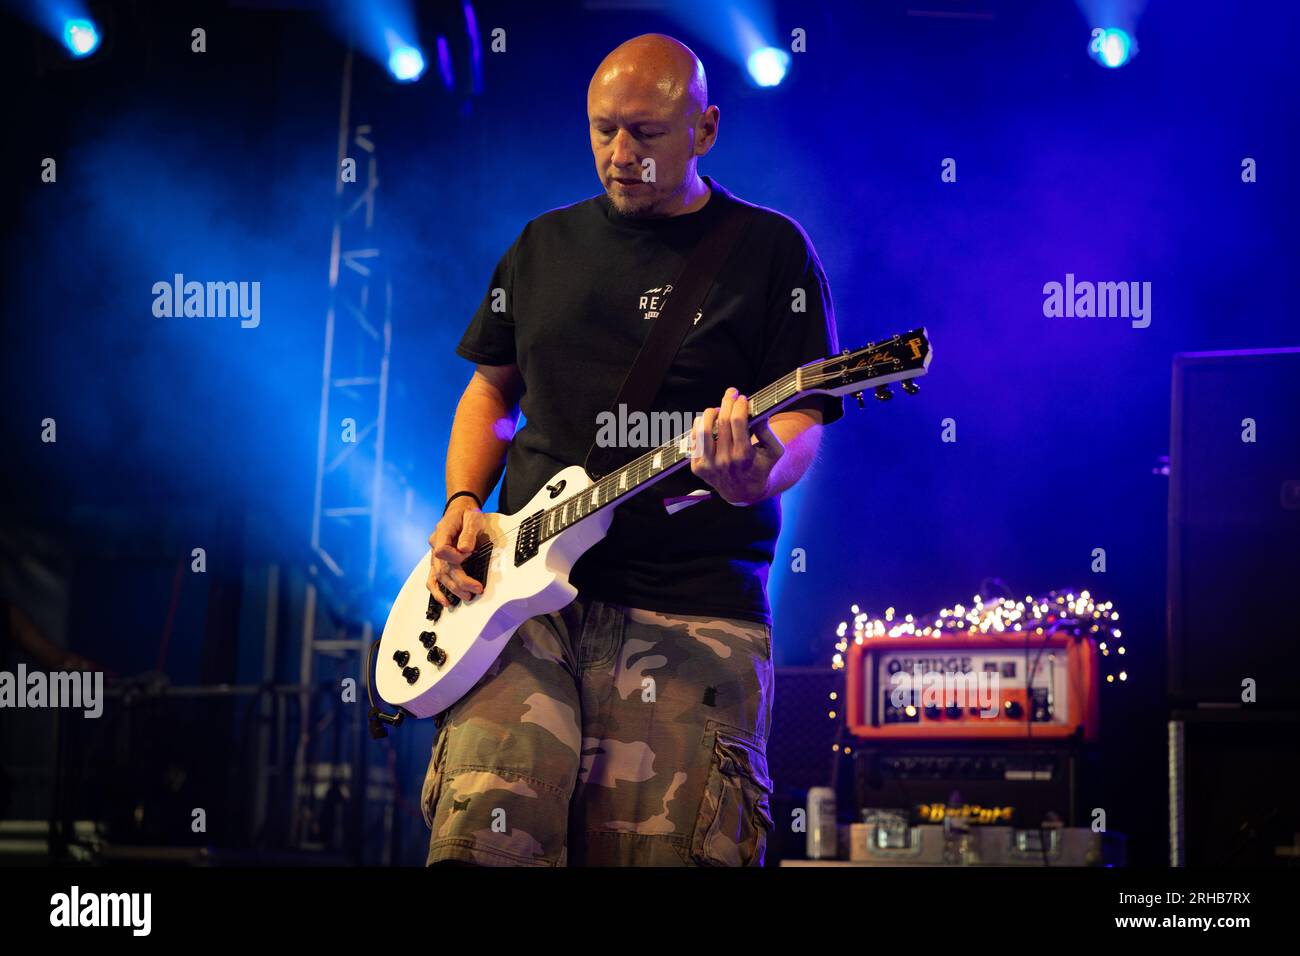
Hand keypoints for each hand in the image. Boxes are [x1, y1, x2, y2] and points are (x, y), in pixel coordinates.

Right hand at [426, 497, 485, 604]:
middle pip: (442, 568)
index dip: (454, 557)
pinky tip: (445, 601)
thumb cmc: (467, 514)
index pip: (441, 550)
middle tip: (476, 589)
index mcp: (442, 533)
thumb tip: (465, 549)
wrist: (460, 511)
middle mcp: (435, 545)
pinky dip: (437, 591)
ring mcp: (435, 555)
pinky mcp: (438, 562)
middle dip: (460, 581)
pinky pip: (433, 579)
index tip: (469, 554)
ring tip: (467, 597)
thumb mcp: (472, 517)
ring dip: (452, 589)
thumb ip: (469, 532)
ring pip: (439, 576)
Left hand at [690, 387, 784, 505]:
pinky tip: (707, 422)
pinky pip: (694, 441)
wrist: (743, 492)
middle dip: (727, 402)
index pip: (738, 421)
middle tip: (731, 393)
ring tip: (718, 409)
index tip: (743, 398)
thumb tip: (758, 413)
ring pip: (703, 430)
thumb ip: (768, 432)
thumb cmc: (760, 467)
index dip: (739, 405)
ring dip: (710, 413)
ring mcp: (709, 465)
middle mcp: (725, 460)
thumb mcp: (774, 452)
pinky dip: (699, 427)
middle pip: (722, 421)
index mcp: (744, 455)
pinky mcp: (698, 468)